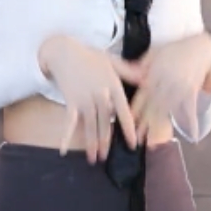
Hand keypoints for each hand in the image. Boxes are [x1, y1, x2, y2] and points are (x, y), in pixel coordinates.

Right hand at [38, 35, 144, 162]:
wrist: (64, 51)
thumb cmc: (90, 57)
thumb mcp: (112, 62)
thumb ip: (130, 72)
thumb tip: (147, 78)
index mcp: (113, 87)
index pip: (123, 112)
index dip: (128, 129)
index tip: (133, 144)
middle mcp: (100, 95)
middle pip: (105, 124)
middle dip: (106, 142)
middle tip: (107, 158)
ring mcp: (84, 100)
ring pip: (90, 127)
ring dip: (91, 144)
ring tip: (93, 159)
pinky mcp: (71, 102)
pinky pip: (69, 123)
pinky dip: (66, 137)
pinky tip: (63, 151)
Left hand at [131, 32, 210, 142]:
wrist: (201, 46)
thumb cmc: (175, 49)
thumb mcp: (154, 52)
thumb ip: (140, 65)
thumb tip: (126, 73)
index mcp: (154, 73)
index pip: (141, 95)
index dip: (134, 110)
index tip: (126, 123)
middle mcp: (166, 81)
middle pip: (152, 106)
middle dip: (143, 124)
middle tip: (135, 140)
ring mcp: (180, 87)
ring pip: (167, 110)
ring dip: (160, 128)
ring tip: (152, 144)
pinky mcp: (192, 91)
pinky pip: (191, 109)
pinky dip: (192, 123)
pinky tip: (194, 137)